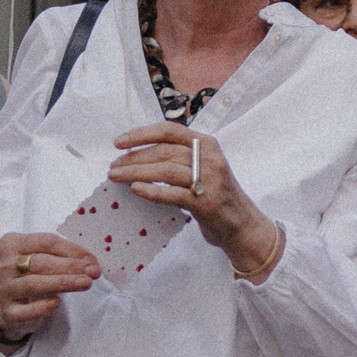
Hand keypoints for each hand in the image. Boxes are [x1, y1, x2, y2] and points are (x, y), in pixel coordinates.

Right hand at [0, 232, 99, 345]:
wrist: (12, 304)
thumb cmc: (32, 274)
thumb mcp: (43, 258)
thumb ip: (63, 255)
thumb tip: (91, 262)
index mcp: (12, 243)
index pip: (46, 242)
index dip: (72, 250)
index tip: (92, 259)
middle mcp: (4, 265)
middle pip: (40, 262)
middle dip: (70, 266)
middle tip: (93, 272)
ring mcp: (4, 289)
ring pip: (34, 284)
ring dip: (63, 283)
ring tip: (86, 283)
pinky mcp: (7, 312)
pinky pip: (25, 311)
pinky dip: (42, 307)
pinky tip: (57, 303)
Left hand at [109, 123, 280, 278]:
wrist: (242, 225)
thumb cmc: (217, 195)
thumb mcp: (204, 167)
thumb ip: (180, 157)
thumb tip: (138, 155)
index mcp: (207, 144)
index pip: (169, 131)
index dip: (141, 134)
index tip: (118, 142)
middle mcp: (210, 158)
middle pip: (164, 151)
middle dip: (134, 157)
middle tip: (113, 166)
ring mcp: (210, 180)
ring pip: (166, 170)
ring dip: (136, 172)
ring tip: (116, 177)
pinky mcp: (206, 203)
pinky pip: (173, 194)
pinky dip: (152, 191)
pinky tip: (135, 190)